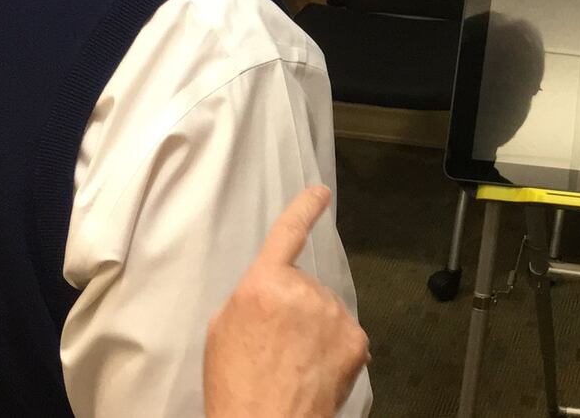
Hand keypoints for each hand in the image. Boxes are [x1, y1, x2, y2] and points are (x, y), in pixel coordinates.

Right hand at [204, 186, 369, 417]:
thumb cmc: (236, 386)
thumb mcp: (223, 332)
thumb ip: (251, 299)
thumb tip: (270, 295)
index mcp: (264, 285)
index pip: (287, 235)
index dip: (304, 210)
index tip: (319, 193)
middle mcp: (304, 292)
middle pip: (304, 288)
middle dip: (295, 309)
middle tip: (276, 346)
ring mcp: (334, 315)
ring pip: (326, 312)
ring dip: (315, 331)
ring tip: (294, 365)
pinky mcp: (356, 339)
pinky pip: (344, 336)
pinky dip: (334, 351)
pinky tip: (315, 372)